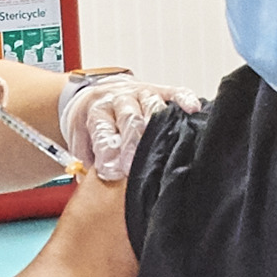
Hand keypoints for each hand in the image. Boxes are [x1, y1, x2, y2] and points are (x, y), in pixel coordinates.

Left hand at [57, 75, 203, 182]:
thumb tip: (99, 186)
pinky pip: (177, 93)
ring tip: (163, 144)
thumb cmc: (94, 127)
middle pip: (129, 119)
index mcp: (98, 111)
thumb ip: (90, 163)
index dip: (107, 152)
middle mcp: (120, 99)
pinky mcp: (163, 91)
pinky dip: (185, 100)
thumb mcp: (83, 144)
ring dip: (157, 125)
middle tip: (133, 165)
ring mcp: (143, 94)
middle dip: (132, 143)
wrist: (99, 95)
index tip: (111, 171)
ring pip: (152, 106)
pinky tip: (193, 109)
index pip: (102, 131)